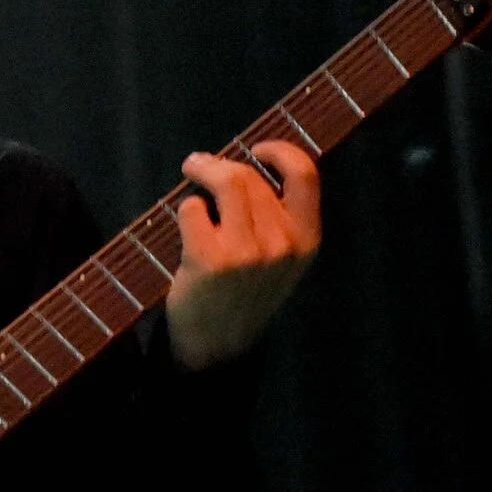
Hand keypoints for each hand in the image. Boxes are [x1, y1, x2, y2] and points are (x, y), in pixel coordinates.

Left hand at [165, 140, 320, 370]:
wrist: (218, 344)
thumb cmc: (245, 291)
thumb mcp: (282, 259)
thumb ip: (279, 217)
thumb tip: (253, 161)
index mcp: (307, 240)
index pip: (305, 176)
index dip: (280, 150)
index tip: (257, 148)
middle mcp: (283, 245)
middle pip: (250, 176)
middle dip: (220, 164)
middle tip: (201, 166)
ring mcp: (248, 253)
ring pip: (225, 181)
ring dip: (201, 168)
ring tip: (191, 170)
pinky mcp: (211, 259)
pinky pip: (192, 207)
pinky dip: (185, 207)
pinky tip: (186, 223)